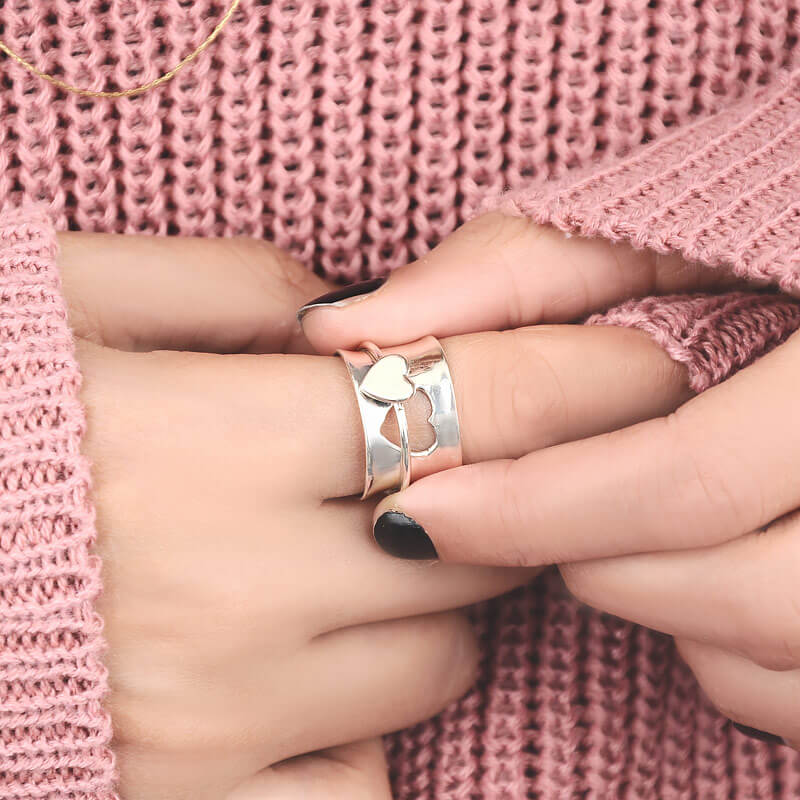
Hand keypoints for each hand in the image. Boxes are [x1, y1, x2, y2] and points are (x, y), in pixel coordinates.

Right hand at [63, 232, 533, 798]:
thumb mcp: (73, 298)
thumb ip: (228, 287)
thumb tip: (350, 310)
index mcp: (214, 438)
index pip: (476, 403)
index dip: (580, 378)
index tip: (639, 366)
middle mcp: (236, 589)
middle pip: (484, 542)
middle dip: (492, 498)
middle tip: (435, 467)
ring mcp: (223, 715)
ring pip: (439, 661)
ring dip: (430, 606)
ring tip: (339, 565)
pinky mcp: (198, 799)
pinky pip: (367, 775)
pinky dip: (368, 720)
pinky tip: (302, 670)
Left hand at [298, 211, 799, 746]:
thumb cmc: (759, 237)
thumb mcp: (646, 232)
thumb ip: (508, 270)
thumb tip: (339, 332)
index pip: (689, 480)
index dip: (539, 512)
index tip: (418, 519)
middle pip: (739, 592)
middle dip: (590, 560)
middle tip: (520, 512)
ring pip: (771, 652)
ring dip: (655, 602)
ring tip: (610, 524)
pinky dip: (718, 646)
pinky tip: (686, 562)